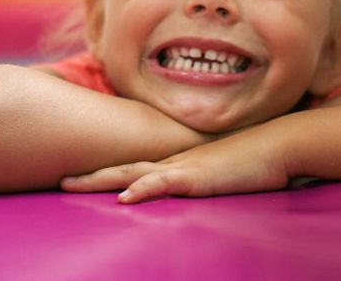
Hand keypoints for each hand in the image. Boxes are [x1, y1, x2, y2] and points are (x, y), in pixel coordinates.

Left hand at [60, 134, 289, 203]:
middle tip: (61, 182)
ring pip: (134, 172)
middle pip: (124, 167)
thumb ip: (207, 181)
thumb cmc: (257, 161)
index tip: (82, 177)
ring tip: (72, 185)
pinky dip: (142, 189)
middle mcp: (175, 161)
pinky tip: (124, 197)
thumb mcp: (224, 174)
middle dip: (91, 176)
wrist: (279, 144)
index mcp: (179, 162)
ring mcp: (184, 167)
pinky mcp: (198, 177)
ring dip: (102, 179)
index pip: (136, 166)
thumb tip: (197, 189)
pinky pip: (164, 182)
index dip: (109, 172)